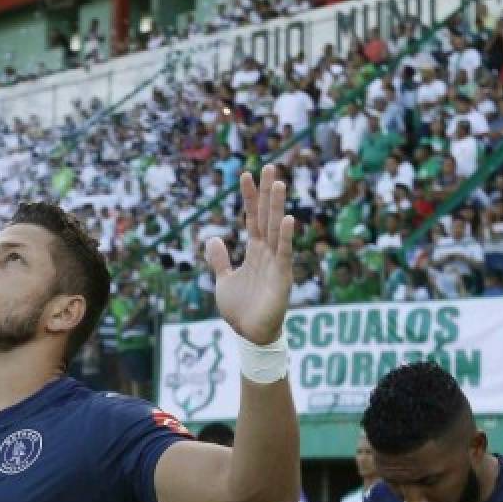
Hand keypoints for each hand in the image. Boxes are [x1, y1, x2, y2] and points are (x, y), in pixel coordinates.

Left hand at [208, 166, 294, 344]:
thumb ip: (220, 260)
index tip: (246, 174)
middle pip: (266, 216)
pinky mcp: (282, 278)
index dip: (249, 197)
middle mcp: (267, 253)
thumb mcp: (224, 280)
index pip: (252, 218)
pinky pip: (285, 253)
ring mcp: (276, 263)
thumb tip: (214, 239)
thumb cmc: (241, 310)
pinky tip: (288, 219)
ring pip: (277, 230)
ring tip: (279, 184)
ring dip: (277, 207)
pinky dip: (287, 237)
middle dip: (267, 193)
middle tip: (270, 167)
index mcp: (254, 252)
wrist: (250, 335)